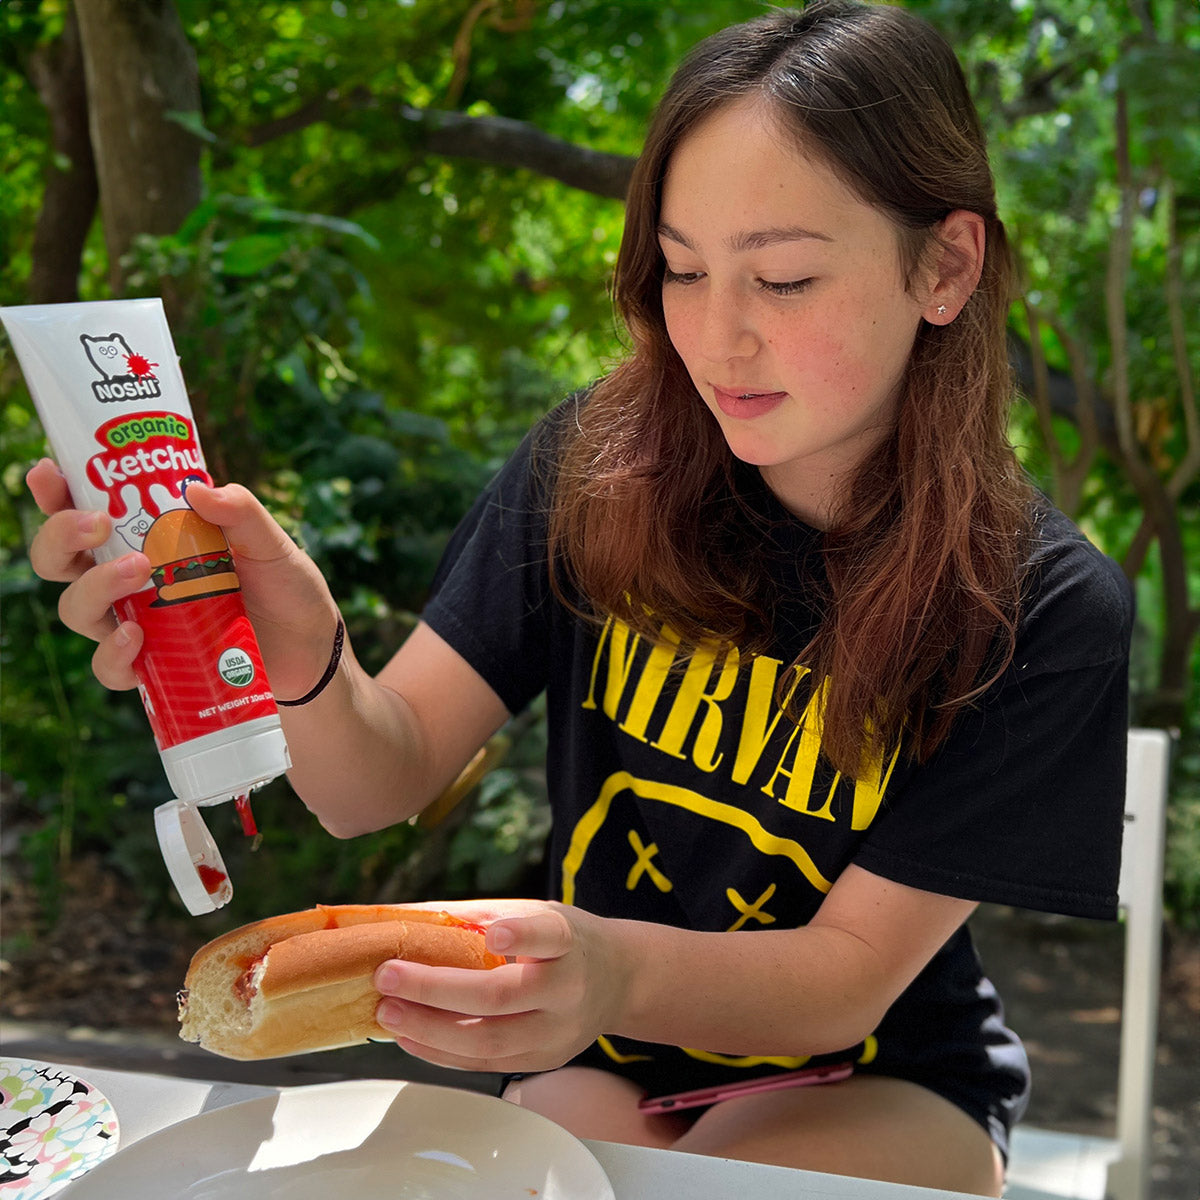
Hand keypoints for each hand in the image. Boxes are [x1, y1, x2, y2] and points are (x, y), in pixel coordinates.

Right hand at [25, 458, 339, 700]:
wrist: (312, 646)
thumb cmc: (284, 584)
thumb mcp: (271, 542)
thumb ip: (241, 511)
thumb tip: (198, 489)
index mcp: (149, 537)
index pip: (86, 509)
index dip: (55, 491)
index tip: (50, 473)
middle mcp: (131, 578)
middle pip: (60, 559)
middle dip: (60, 536)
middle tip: (97, 523)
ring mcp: (138, 622)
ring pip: (77, 608)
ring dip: (94, 588)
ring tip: (136, 572)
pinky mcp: (154, 665)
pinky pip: (111, 667)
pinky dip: (114, 654)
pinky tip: (138, 639)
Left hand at [373, 900, 632, 1073]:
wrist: (621, 980)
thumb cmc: (566, 940)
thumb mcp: (539, 911)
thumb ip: (484, 914)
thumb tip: (412, 915)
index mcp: (569, 941)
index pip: (550, 937)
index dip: (523, 935)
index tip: (494, 931)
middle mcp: (568, 988)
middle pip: (501, 997)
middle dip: (436, 989)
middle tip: (388, 976)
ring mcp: (558, 1032)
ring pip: (490, 1041)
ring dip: (431, 1030)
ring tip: (388, 1013)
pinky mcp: (545, 1060)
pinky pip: (488, 1063)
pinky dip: (443, 1052)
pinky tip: (411, 1036)